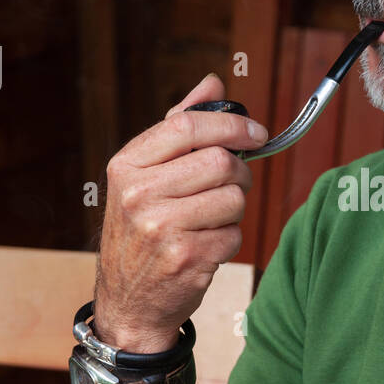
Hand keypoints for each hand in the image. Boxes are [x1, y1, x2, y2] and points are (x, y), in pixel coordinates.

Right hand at [95, 72, 267, 350]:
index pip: (188, 125)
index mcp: (127, 166)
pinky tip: (205, 246)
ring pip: (234, 198)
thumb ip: (179, 126)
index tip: (257, 133)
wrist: (128, 302)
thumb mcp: (145, 176)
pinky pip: (234, 234)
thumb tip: (213, 82)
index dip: (231, 124)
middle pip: (221, 161)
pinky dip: (228, 240)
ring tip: (209, 220)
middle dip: (239, 173)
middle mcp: (139, 194)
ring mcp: (161, 228)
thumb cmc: (142, 231)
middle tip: (232, 185)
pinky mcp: (187, 258)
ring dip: (233, 210)